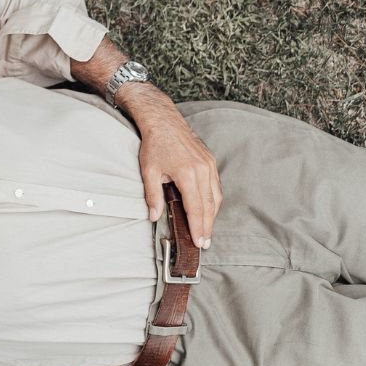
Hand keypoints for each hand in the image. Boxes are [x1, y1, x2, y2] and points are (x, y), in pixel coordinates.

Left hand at [128, 93, 222, 248]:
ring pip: (216, 196)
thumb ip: (152, 196)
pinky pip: (216, 186)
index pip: (196, 208)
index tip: (200, 242)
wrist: (164, 122)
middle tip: (205, 243)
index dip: (198, 227)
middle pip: (209, 205)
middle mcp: (203, 170)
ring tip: (207, 231)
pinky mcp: (210, 162)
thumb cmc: (155, 145)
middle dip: (207, 226)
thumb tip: (154, 217)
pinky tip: (209, 210)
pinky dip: (214, 200)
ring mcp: (209, 165)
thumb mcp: (149, 172)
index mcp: (188, 174)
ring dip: (212, 215)